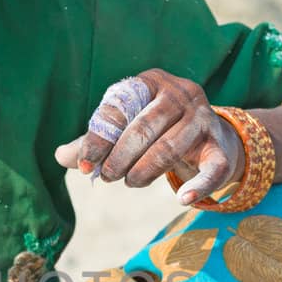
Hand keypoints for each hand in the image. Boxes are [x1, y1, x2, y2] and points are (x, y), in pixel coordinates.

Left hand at [54, 70, 245, 203]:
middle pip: (146, 128)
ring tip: (130, 182)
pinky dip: (198, 185)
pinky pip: (212, 168)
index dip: (99, 140)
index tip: (85, 166)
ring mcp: (204, 118)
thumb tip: (59, 156)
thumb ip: (96, 140)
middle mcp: (181, 93)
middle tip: (108, 177)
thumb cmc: (156, 130)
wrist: (209, 136)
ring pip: (171, 148)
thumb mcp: (126, 128)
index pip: (120, 109)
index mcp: (151, 82)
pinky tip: (182, 198)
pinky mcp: (221, 146)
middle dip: (121, 157)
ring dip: (145, 171)